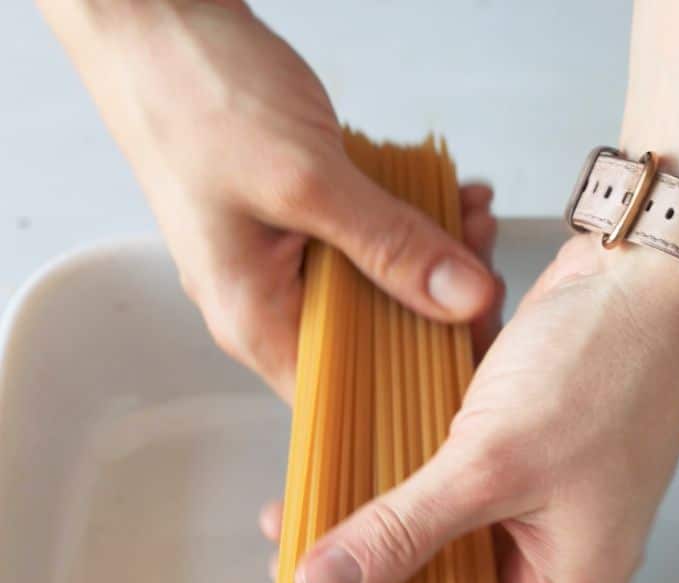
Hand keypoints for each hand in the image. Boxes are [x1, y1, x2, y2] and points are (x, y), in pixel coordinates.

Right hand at [53, 0, 496, 399]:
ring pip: (375, 292)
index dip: (418, 381)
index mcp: (253, 322)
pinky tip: (444, 195)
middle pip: (371, 345)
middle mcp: (265, 306)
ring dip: (431, 258)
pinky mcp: (295, 227)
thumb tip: (461, 298)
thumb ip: (389, 245)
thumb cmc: (194, 97)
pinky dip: (409, 224)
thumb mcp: (307, 182)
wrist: (149, 17)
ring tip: (468, 216)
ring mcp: (279, 265)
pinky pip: (364, 246)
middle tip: (480, 260)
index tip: (476, 342)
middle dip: (437, 308)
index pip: (347, 399)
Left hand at [290, 235, 678, 582]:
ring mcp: (532, 507)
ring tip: (303, 504)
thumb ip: (405, 529)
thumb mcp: (492, 463)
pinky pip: (447, 485)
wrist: (648, 265)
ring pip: (438, 538)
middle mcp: (551, 561)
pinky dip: (402, 471)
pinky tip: (348, 460)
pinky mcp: (515, 457)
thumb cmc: (609, 368)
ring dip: (377, 518)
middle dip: (371, 575)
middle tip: (295, 556)